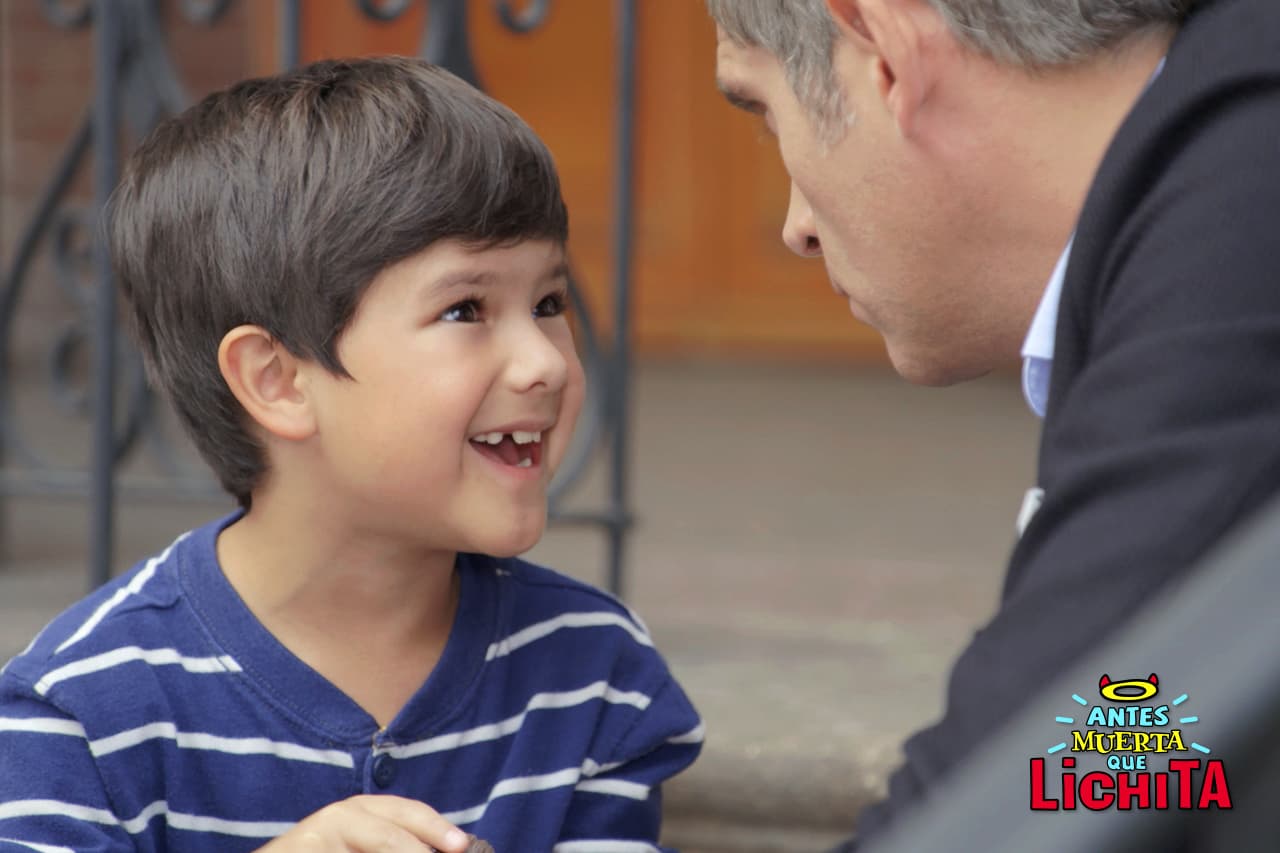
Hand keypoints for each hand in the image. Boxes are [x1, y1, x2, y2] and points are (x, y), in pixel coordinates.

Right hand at [255, 794, 471, 852]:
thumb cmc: (327, 850)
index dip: (436, 828)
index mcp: (363, 809)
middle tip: (452, 852)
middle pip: (390, 835)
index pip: (407, 813)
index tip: (462, 844)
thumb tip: (444, 848)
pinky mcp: (304, 852)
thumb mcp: (362, 838)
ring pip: (377, 845)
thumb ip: (394, 841)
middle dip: (419, 849)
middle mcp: (341, 816)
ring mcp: (317, 838)